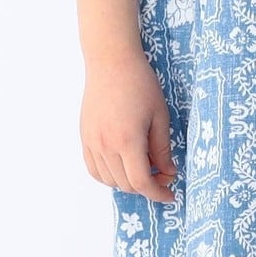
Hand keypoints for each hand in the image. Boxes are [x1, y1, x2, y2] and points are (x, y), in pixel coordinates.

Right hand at [80, 52, 178, 204]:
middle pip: (126, 184)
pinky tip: (123, 165)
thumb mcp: (160, 116)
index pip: (141, 182)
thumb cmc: (140, 84)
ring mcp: (91, 142)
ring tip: (145, 166)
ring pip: (109, 180)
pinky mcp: (85, 137)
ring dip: (128, 182)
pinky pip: (94, 169)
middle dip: (147, 186)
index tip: (170, 194)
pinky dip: (109, 175)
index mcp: (128, 141)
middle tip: (164, 174)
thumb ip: (162, 149)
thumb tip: (168, 173)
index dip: (158, 193)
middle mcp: (106, 146)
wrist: (111, 62)